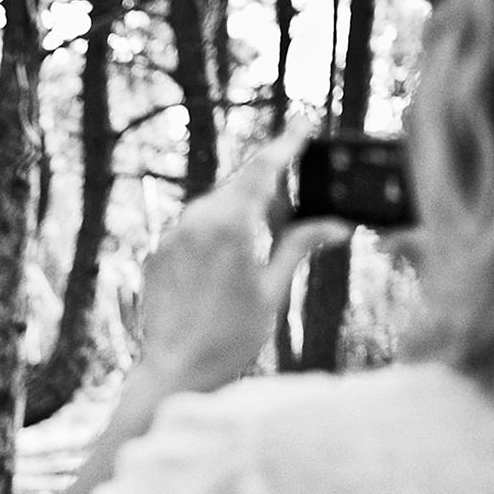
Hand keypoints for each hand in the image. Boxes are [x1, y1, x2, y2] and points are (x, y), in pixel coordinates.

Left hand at [136, 124, 354, 393]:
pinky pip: (192, 228)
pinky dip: (214, 231)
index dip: (286, 144)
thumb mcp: (273, 291)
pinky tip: (225, 262)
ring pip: (213, 205)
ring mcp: (172, 236)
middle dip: (267, 183)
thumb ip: (298, 247)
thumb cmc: (229, 338)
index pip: (264, 170)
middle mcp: (196, 222)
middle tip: (291, 196)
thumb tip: (335, 225)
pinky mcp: (157, 253)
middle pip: (239, 185)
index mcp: (231, 225)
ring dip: (240, 209)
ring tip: (259, 241)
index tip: (303, 123)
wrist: (173, 370)